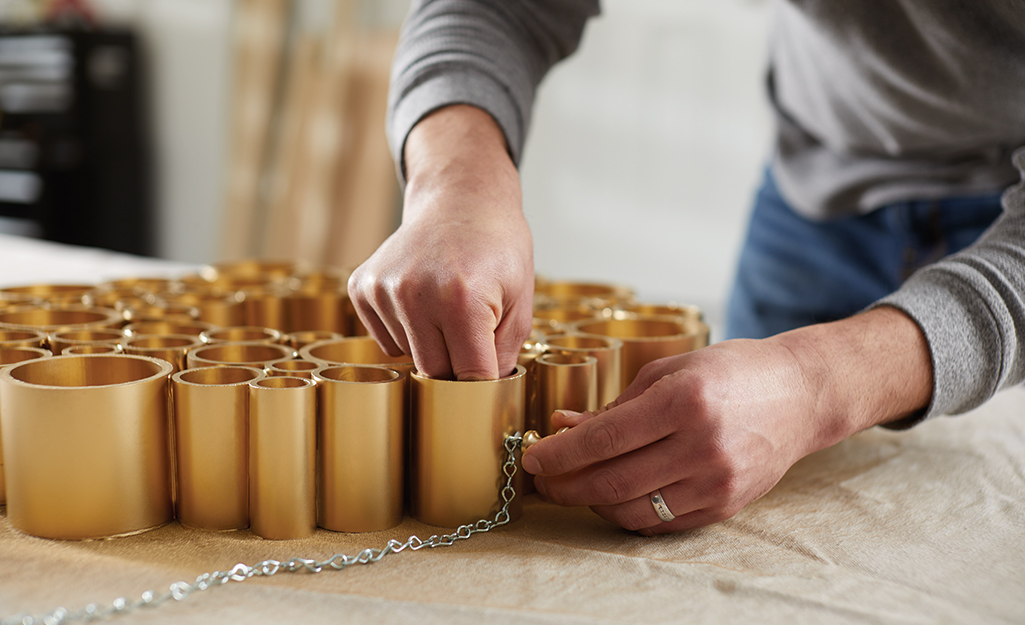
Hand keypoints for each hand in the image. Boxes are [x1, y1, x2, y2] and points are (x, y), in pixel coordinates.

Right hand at [348, 106, 533, 379]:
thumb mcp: (520, 300)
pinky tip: (424, 300)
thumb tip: (484, 396)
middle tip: (475, 338)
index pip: (469, 376)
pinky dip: (407, 331)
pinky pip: (387, 339)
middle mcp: (415, 294)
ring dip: (432, 346)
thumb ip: (504, 354)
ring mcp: (384, 290)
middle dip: (457, 366)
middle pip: (434, 373)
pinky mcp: (362, 287)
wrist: (460, 198)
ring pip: (409, 358)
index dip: (484, 383)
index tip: (492, 383)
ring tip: (449, 307)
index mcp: (462, 299)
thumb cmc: (498, 247)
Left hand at [521, 308, 932, 533]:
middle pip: (612, 482)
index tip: (532, 457)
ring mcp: (716, 481)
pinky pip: (660, 522)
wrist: (798, 395)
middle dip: (566, 485)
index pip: (604, 439)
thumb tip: (562, 427)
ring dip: (592, 502)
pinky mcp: (725, 506)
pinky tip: (611, 496)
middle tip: (543, 480)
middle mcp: (701, 445)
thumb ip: (614, 406)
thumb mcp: (668, 371)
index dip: (559, 454)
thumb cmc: (730, 372)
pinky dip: (626, 513)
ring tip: (573, 486)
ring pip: (632, 509)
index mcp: (684, 401)